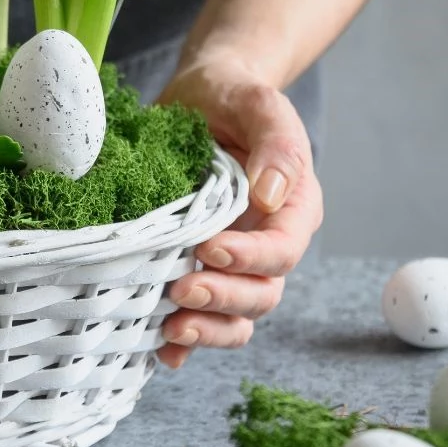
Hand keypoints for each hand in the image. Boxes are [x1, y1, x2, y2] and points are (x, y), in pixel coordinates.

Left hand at [153, 57, 323, 368]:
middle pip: (259, 295)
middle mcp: (263, 245)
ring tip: (168, 328)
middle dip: (222, 300)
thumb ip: (274, 142)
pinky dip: (182, 341)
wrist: (198, 97)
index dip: (249, 260)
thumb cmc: (233, 97)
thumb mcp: (257, 103)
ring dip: (206, 330)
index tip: (210, 249)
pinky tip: (157, 349)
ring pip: (233, 317)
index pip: (281, 251)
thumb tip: (270, 193)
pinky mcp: (193, 268)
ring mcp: (229, 263)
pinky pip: (197, 317)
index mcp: (290, 210)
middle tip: (180, 291)